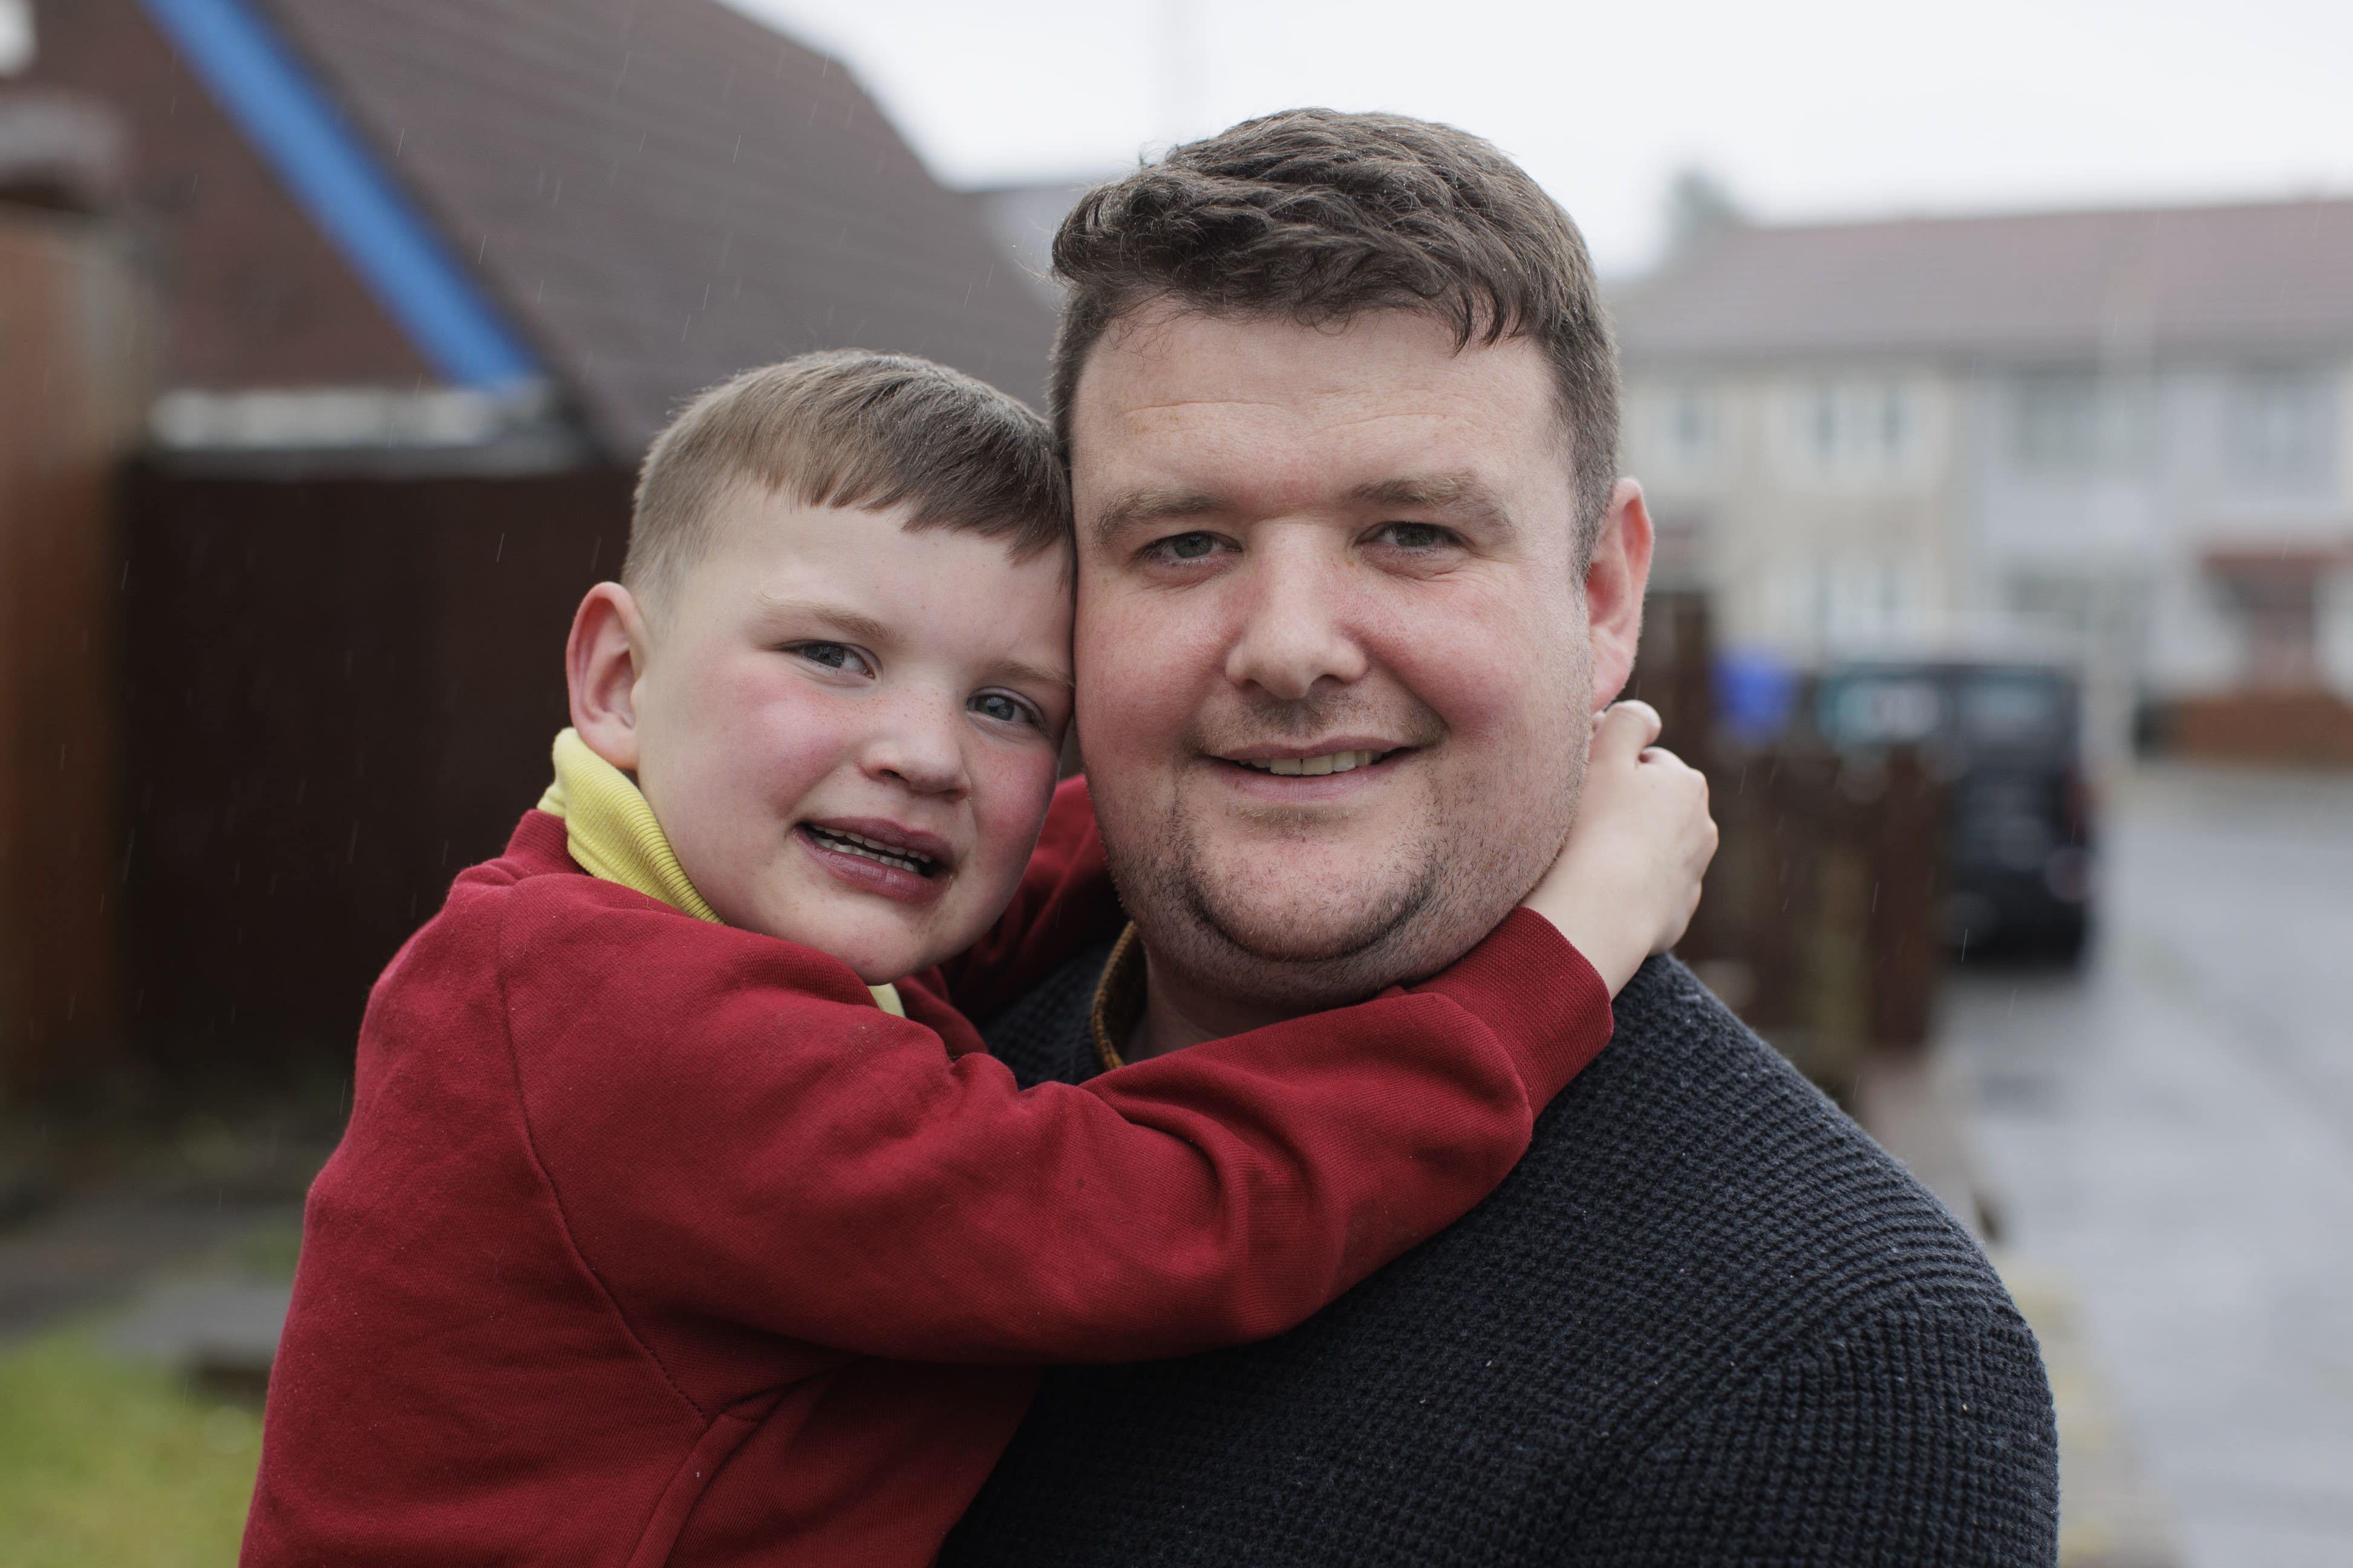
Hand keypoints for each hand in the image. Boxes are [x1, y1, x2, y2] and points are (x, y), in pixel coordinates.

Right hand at [1521, 701, 1717, 995]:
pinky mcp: (1676, 915)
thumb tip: (1647, 718)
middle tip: (1581, 824)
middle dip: (1623, 811)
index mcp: (1687, 784)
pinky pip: (1648, 892)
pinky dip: (1629, 889)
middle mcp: (1702, 827)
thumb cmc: (1595, 828)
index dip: (1608, 770)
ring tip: (1587, 860)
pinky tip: (1600, 892)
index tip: (1582, 787)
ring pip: (1653, 849)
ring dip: (1627, 849)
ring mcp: (1692, 875)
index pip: (1644, 762)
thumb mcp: (1604, 753)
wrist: (1600, 912)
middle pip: (1652, 807)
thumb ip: (1628, 720)